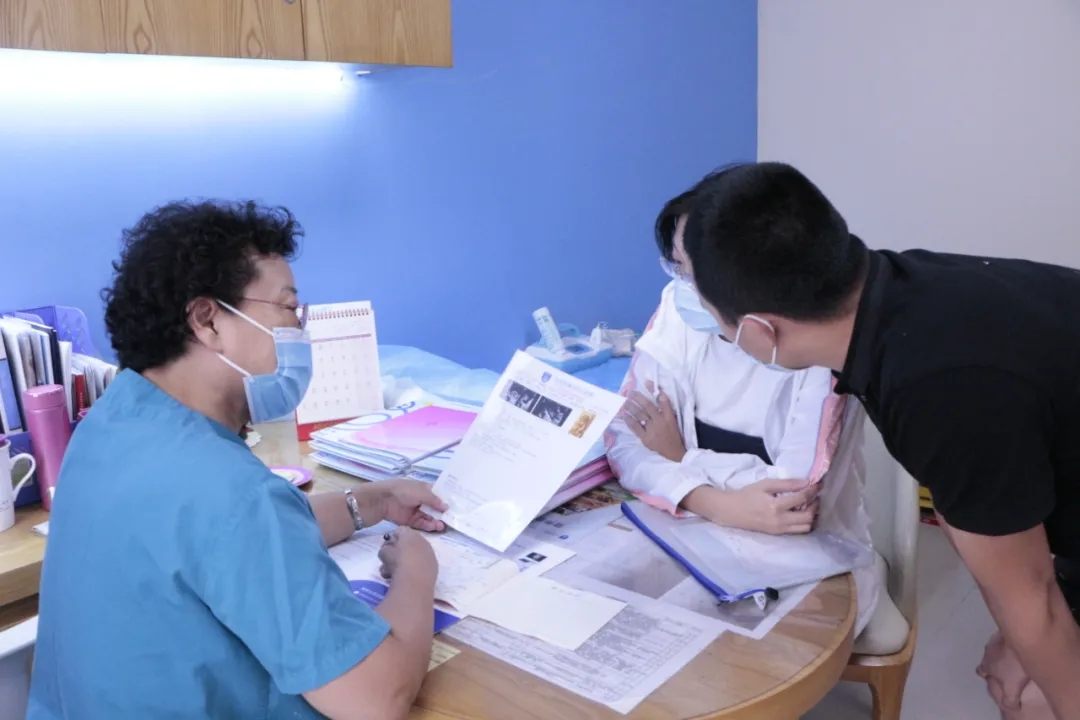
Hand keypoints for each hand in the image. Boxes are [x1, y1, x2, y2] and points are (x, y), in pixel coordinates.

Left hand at [376, 480, 447, 531]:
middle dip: (442, 513)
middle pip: (435, 508)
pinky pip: (421, 524)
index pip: (438, 494)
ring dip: (436, 521)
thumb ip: (434, 500)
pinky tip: (435, 527)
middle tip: (452, 520)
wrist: (382, 500)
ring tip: (443, 526)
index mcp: (423, 489)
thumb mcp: (420, 492)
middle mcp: (421, 499)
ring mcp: (415, 510)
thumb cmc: (402, 491)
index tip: (458, 506)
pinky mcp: (410, 521)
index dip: (446, 500)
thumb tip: (447, 507)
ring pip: (429, 517)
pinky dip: (428, 526)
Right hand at [378, 527, 436, 580]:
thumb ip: (385, 549)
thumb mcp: (384, 553)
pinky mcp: (433, 567)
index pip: (400, 531)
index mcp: (410, 534)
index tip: (386, 549)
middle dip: (399, 552)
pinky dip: (414, 570)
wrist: (415, 580)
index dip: (392, 539)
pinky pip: (421, 565)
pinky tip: (406, 578)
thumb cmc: (397, 562)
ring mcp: (430, 554)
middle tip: (389, 562)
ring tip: (394, 574)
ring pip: (414, 556)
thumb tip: (388, 550)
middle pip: (408, 544)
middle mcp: (422, 541)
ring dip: (404, 563)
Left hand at [621, 386, 685, 462]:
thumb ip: (665, 407)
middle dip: (637, 397)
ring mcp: (652, 430)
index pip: (663, 400)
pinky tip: (625, 416)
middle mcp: (661, 421)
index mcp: (669, 416)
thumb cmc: (673, 435)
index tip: (647, 382)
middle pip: (647, 406)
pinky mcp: (646, 438)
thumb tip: (658, 393)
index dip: (654, 391)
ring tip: (624, 402)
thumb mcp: (672, 420)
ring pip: (640, 415)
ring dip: (631, 407)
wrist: (674, 452)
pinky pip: (636, 427)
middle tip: (629, 392)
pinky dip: (629, 420)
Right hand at [686, 479, 819, 534]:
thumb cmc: (747, 495)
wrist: (732, 511)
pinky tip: (800, 512)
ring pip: (806, 526)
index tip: (819, 484)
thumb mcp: (765, 484)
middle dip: (815, 505)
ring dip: (811, 515)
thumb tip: (806, 482)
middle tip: (815, 496)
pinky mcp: (778, 534)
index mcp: (776, 506)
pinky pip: (798, 530)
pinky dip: (803, 522)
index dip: (813, 490)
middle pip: (808, 516)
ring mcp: (780, 529)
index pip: (802, 498)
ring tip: (809, 505)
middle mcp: (780, 521)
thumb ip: (786, 483)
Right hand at [977, 632, 1029, 712]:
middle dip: (995, 662)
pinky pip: (1006, 638)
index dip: (986, 675)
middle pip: (988, 658)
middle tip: (1008, 667)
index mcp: (986, 665)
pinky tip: (1022, 646)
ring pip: (996, 647)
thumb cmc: (1014, 665)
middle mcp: (987, 652)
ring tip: (1016, 656)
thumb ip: (1008, 699)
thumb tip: (1011, 707)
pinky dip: (1011, 643)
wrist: (1021, 639)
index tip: (994, 677)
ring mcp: (995, 639)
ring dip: (1003, 652)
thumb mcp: (1012, 688)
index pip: (980, 671)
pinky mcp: (1006, 631)